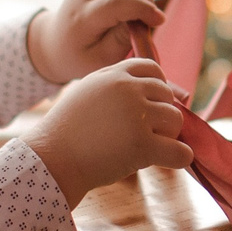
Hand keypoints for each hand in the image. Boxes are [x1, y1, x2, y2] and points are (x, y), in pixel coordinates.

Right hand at [23, 59, 192, 204]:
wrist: (51, 159)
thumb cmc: (67, 131)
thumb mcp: (88, 92)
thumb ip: (117, 86)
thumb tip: (157, 90)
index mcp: (114, 75)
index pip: (153, 69)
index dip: (158, 87)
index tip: (152, 105)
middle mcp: (128, 90)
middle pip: (167, 95)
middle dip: (161, 115)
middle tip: (146, 133)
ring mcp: (137, 116)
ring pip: (176, 120)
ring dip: (169, 136)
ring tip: (149, 147)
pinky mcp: (142, 145)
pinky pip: (180, 151)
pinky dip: (180, 158)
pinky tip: (171, 162)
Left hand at [27, 0, 165, 82]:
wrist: (55, 43)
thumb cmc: (81, 56)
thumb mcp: (101, 60)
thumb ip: (120, 41)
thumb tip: (141, 21)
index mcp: (82, 17)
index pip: (116, 3)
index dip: (143, 9)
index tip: (159, 22)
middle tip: (149, 21)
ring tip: (140, 13)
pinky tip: (133, 4)